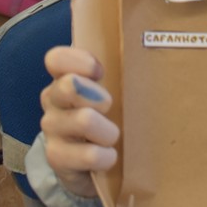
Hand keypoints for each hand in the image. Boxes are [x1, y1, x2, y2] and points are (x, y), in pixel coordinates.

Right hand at [39, 45, 119, 198]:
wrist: (88, 166)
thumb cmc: (105, 118)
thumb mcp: (111, 92)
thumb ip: (119, 70)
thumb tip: (154, 41)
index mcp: (64, 77)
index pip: (57, 58)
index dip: (80, 61)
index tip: (100, 72)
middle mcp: (52, 100)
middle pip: (70, 85)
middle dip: (100, 97)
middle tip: (110, 108)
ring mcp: (51, 128)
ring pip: (84, 120)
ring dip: (109, 132)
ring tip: (112, 137)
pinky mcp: (56, 157)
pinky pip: (89, 154)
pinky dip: (106, 157)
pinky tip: (108, 157)